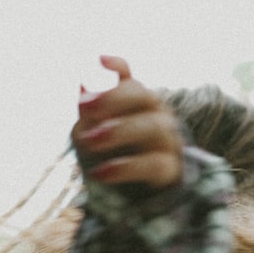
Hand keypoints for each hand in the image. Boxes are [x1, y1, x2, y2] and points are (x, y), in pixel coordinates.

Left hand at [72, 56, 182, 188]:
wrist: (149, 192)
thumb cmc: (119, 155)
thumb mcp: (99, 132)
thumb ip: (90, 113)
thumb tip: (83, 86)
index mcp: (139, 102)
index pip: (131, 81)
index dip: (117, 67)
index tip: (99, 61)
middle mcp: (157, 114)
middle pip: (144, 96)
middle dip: (113, 98)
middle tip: (83, 106)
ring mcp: (167, 140)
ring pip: (152, 127)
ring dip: (120, 130)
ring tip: (89, 141)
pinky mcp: (170, 168)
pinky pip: (153, 164)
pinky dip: (126, 168)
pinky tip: (101, 173)